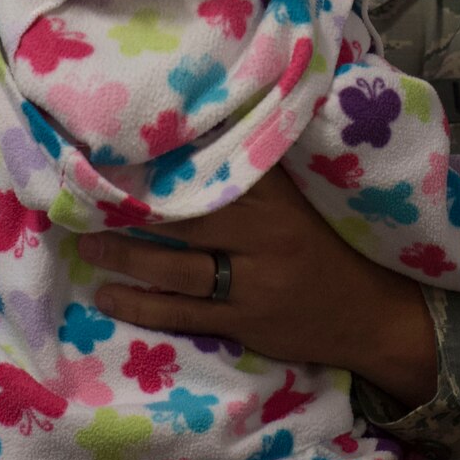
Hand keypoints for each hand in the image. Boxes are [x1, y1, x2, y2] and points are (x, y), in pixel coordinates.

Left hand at [82, 169, 439, 405]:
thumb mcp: (306, 199)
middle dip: (132, 209)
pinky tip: (107, 295)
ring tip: (87, 243)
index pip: (216, 171)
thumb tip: (199, 136)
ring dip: (125, 256)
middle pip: (186, 219)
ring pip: (176, 269)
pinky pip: (183, 314)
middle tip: (84, 196)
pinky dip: (141, 305)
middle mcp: (265, 237)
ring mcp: (254, 283)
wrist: (375, 314)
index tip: (120, 149)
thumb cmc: (332, 246)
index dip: (166, 162)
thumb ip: (260, 175)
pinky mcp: (245, 322)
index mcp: (279, 198)